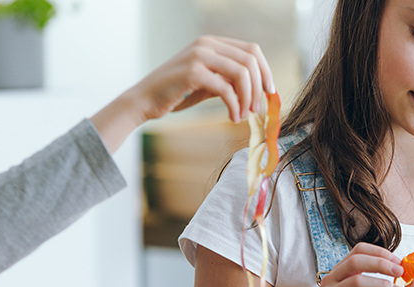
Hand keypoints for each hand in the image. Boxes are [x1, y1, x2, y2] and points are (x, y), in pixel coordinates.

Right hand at [134, 35, 275, 122]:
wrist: (144, 100)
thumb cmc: (176, 93)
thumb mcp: (207, 82)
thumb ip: (228, 80)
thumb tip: (256, 89)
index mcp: (212, 43)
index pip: (251, 50)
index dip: (265, 71)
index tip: (269, 92)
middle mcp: (206, 44)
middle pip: (250, 60)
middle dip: (258, 87)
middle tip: (256, 109)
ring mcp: (199, 55)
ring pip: (241, 73)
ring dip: (248, 98)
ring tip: (243, 115)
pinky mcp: (193, 72)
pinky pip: (226, 89)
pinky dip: (234, 106)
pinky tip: (232, 117)